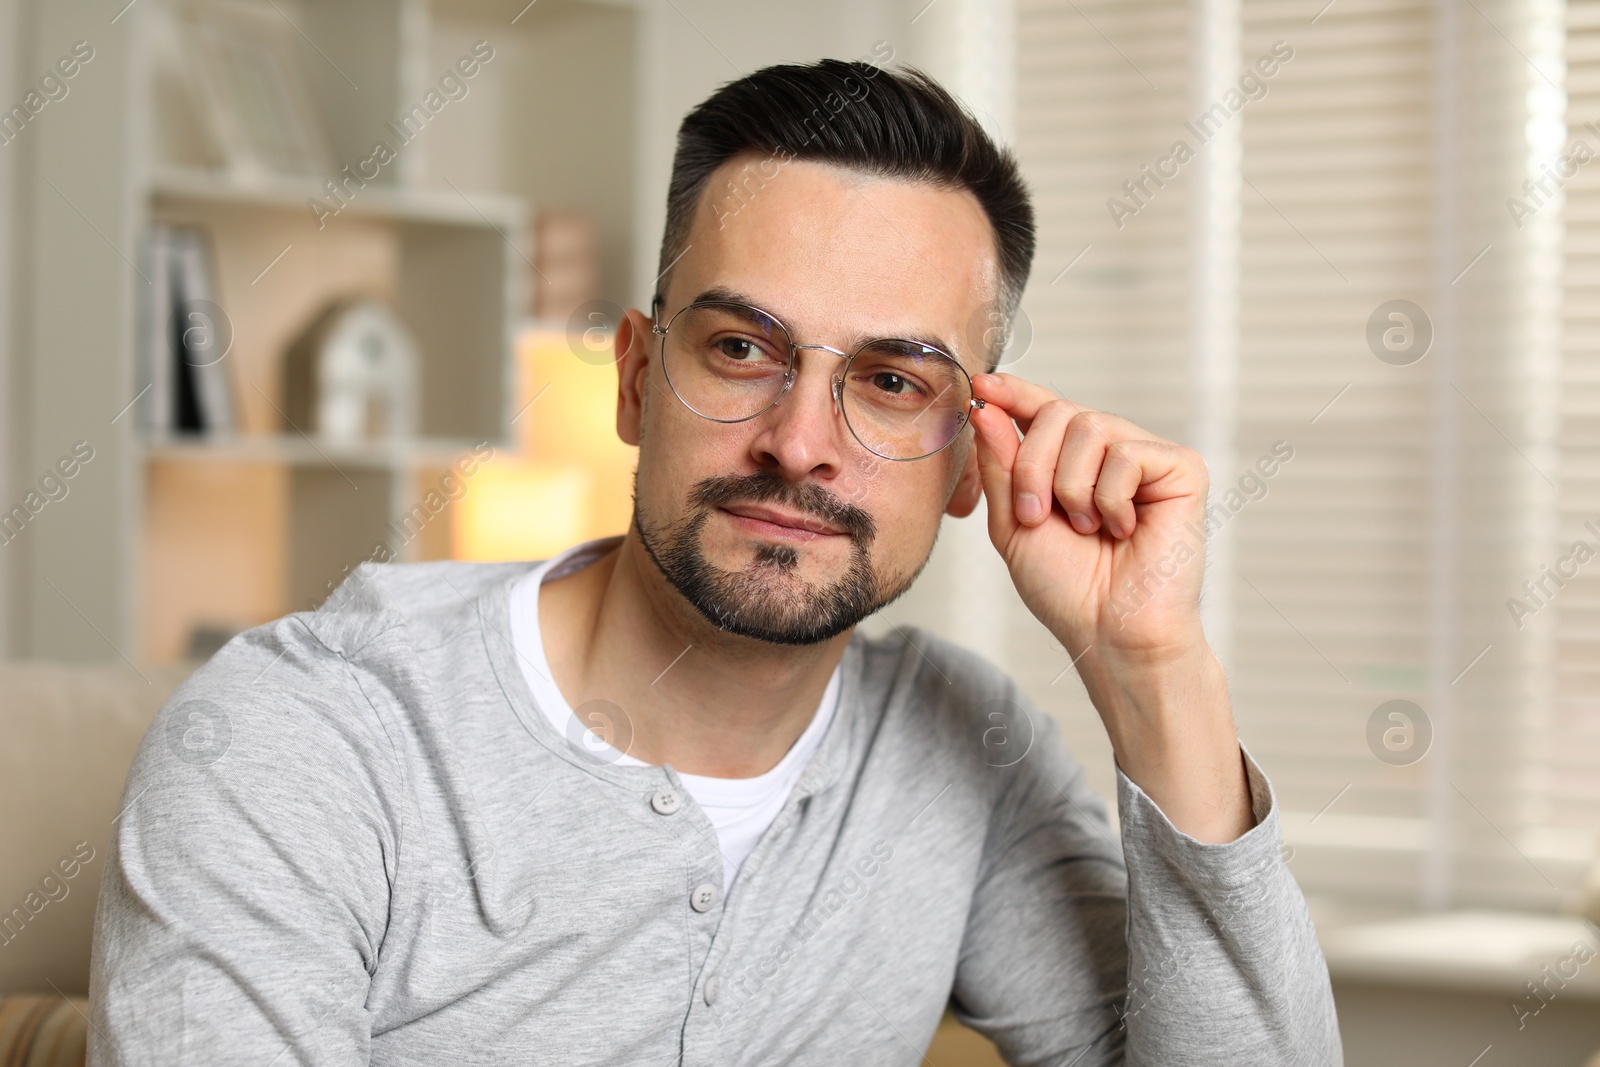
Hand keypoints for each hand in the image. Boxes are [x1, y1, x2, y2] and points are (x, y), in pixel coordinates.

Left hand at [967, 373, 1207, 663]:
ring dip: (1071, 486)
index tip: (983, 386)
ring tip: (1087, 528)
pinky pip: (1127, 453)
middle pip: (1059, 411)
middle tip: (1036, 515)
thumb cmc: (1067, 588)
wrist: (1109, 632)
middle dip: (1032, 465)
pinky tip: (1124, 529)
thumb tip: (987, 408)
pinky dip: (1110, 498)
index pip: (1044, 409)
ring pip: (1090, 426)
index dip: (1014, 393)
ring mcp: (1148, 457)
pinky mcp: (1182, 469)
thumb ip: (1001, 466)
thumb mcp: (1013, 524)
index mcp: (1071, 462)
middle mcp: (1111, 451)